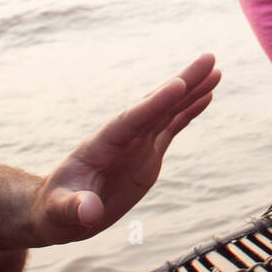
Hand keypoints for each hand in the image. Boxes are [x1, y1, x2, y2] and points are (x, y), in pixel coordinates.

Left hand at [33, 54, 220, 244]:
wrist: (62, 212)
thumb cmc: (56, 210)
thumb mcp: (59, 212)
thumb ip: (74, 207)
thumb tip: (90, 213)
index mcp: (101, 145)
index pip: (131, 120)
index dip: (155, 103)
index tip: (178, 84)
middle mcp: (123, 138)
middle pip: (156, 105)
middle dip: (182, 82)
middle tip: (209, 59)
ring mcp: (137, 144)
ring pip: (169, 111)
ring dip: (192, 91)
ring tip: (216, 71)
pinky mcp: (148, 153)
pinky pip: (173, 127)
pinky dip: (190, 111)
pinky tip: (208, 95)